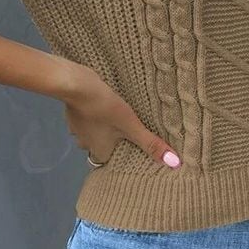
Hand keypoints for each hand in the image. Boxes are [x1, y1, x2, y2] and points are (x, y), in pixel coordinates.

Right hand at [57, 62, 181, 168]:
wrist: (76, 84)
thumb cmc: (105, 108)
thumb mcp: (131, 125)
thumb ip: (151, 143)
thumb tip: (174, 163)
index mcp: (100, 152)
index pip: (115, 161)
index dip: (126, 154)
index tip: (136, 146)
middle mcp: (86, 145)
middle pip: (105, 146)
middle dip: (116, 139)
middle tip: (131, 128)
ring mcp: (76, 129)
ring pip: (96, 132)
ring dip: (105, 125)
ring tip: (119, 115)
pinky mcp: (73, 114)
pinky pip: (88, 118)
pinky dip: (96, 114)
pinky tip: (104, 104)